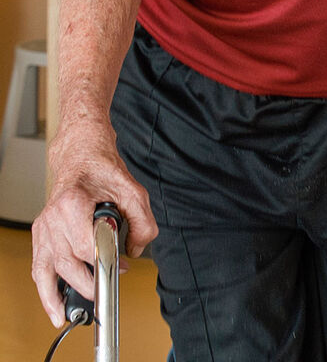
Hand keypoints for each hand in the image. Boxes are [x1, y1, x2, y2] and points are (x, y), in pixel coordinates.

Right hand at [31, 119, 157, 325]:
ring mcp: (44, 228)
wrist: (82, 157)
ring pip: (49, 270)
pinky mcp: (41, 235)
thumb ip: (142, 221)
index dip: (106, 260)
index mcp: (73, 203)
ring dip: (61, 295)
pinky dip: (46, 289)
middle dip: (90, 280)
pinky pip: (40, 268)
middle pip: (68, 262)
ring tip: (73, 313)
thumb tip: (137, 250)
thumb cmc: (103, 171)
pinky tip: (55, 305)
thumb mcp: (134, 190)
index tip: (122, 267)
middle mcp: (53, 218)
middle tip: (109, 286)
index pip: (86, 244)